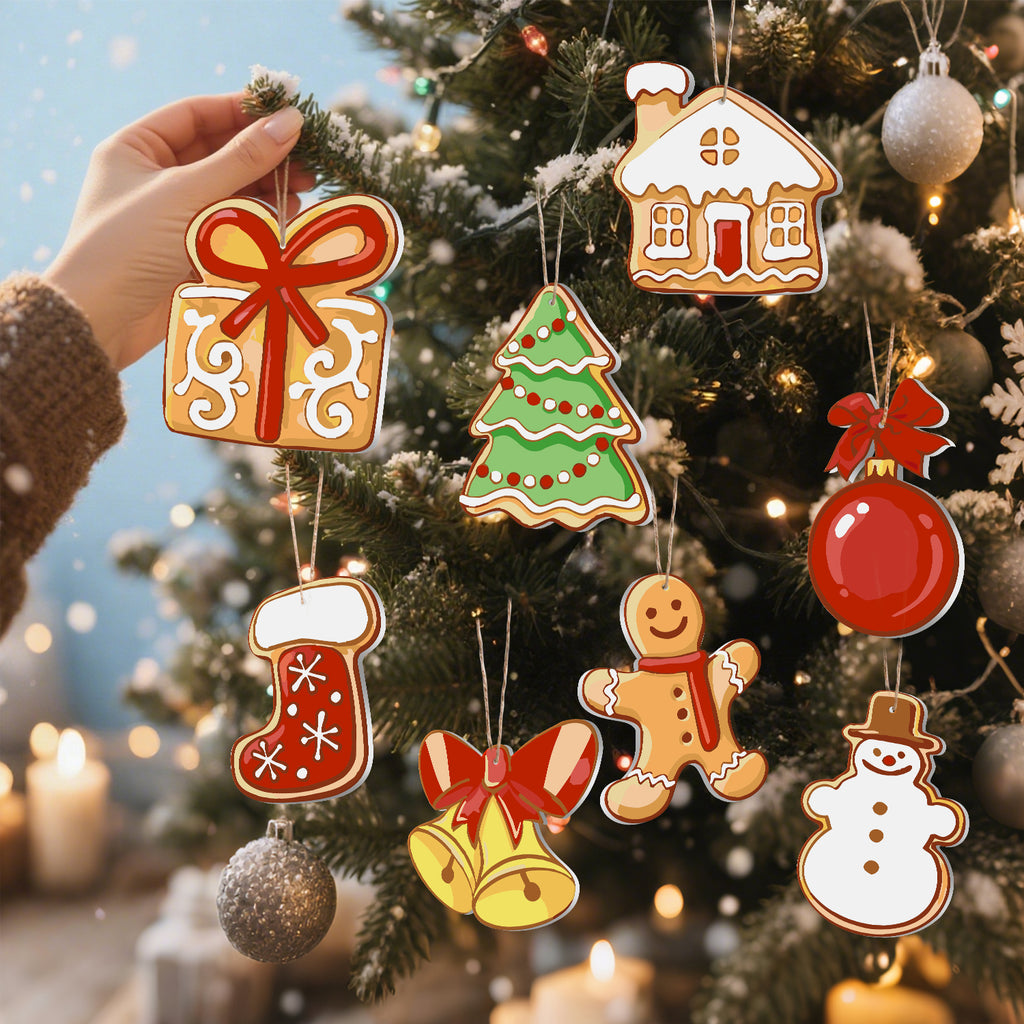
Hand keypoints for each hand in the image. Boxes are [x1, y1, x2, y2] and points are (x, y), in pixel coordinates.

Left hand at [44, 93, 313, 369]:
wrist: (102, 321)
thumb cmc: (130, 245)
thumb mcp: (187, 194)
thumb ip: (242, 158)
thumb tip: (290, 120)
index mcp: (136, 149)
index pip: (197, 115)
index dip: (242, 111)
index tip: (287, 114)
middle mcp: (154, 178)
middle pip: (219, 154)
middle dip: (263, 157)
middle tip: (308, 161)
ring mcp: (174, 217)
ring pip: (230, 192)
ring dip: (266, 190)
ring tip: (302, 192)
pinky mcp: (190, 252)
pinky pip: (231, 227)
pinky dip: (258, 222)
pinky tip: (285, 219)